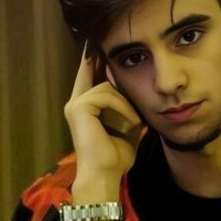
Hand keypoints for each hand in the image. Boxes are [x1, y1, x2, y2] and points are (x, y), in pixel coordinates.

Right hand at [63, 41, 143, 182]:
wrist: (105, 176)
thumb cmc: (116, 159)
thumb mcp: (129, 132)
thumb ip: (131, 114)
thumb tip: (144, 103)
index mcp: (86, 109)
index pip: (90, 77)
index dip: (95, 60)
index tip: (101, 44)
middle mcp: (76, 103)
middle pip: (91, 70)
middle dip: (103, 59)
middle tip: (110, 46)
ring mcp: (75, 104)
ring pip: (106, 85)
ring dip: (126, 103)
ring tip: (137, 122)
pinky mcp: (79, 107)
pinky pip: (105, 94)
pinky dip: (123, 107)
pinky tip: (133, 122)